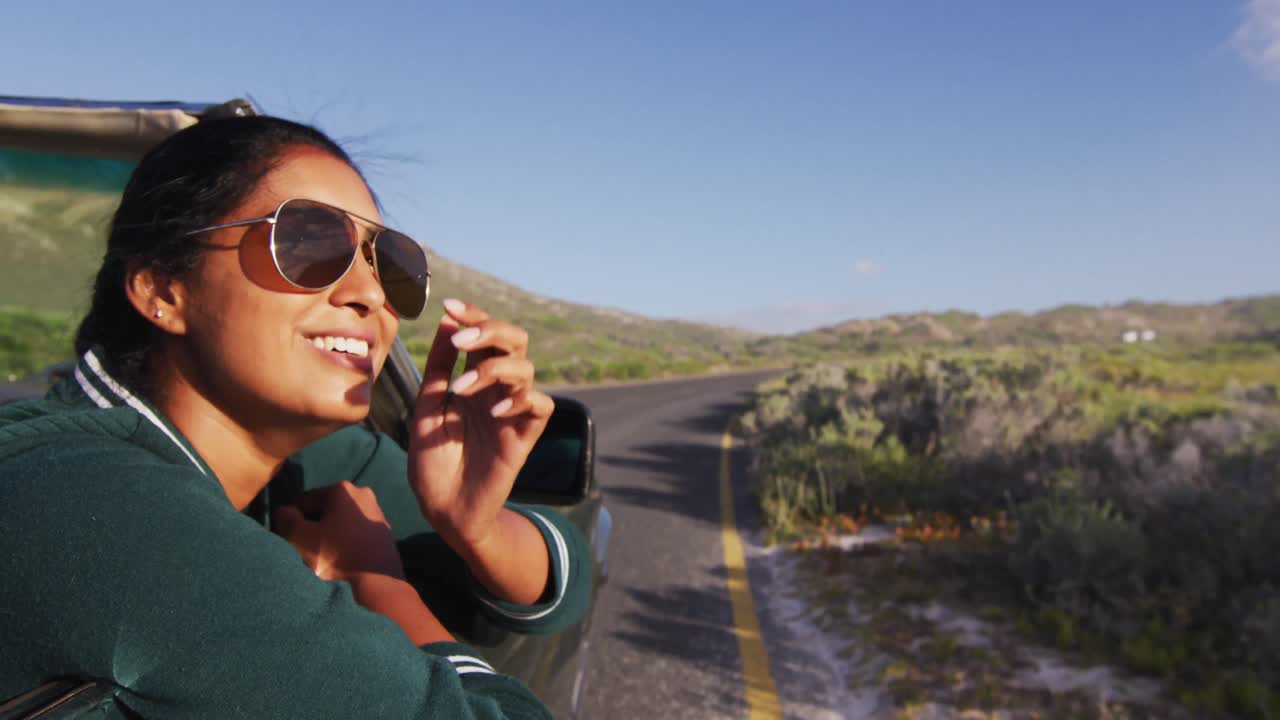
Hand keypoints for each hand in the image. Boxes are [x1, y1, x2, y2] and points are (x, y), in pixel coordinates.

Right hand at [273, 482, 403, 581]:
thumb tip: (284, 511)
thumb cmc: (336, 555)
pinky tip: (343, 559)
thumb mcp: (301, 537)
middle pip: (324, 511)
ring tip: (326, 557)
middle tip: (308, 550)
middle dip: (314, 527)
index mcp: (342, 489)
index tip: (293, 540)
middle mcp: (362, 493)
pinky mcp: (384, 530)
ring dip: (330, 535)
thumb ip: (286, 519)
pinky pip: (356, 532)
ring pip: (341, 522)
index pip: (304, 502)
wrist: (378, 580)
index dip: (294, 522)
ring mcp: (377, 511)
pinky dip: (346, 541)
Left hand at [409, 299, 554, 551]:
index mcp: (474, 377)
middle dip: (490, 332)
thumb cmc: (433, 459)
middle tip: (460, 343)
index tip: (450, 306)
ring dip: (494, 370)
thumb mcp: (426, 407)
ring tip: (463, 390)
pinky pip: (540, 406)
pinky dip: (520, 401)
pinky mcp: (525, 437)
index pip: (484, 335)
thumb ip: (438, 366)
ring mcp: (513, 412)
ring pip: (527, 369)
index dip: (474, 315)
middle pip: (515, 341)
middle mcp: (497, 389)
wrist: (443, 508)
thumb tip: (446, 321)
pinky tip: (493, 413)